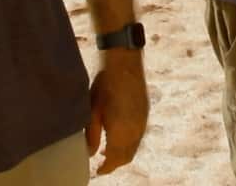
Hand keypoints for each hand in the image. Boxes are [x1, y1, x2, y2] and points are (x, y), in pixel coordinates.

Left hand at [86, 50, 147, 174]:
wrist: (125, 64)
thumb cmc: (105, 85)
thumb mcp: (92, 112)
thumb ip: (91, 136)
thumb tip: (90, 153)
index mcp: (122, 133)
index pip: (115, 160)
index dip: (106, 168)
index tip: (98, 171)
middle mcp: (135, 131)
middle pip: (127, 157)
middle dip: (115, 163)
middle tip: (102, 162)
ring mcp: (143, 122)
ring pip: (134, 147)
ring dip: (123, 152)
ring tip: (108, 149)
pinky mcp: (145, 113)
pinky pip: (139, 135)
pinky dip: (129, 141)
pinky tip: (119, 134)